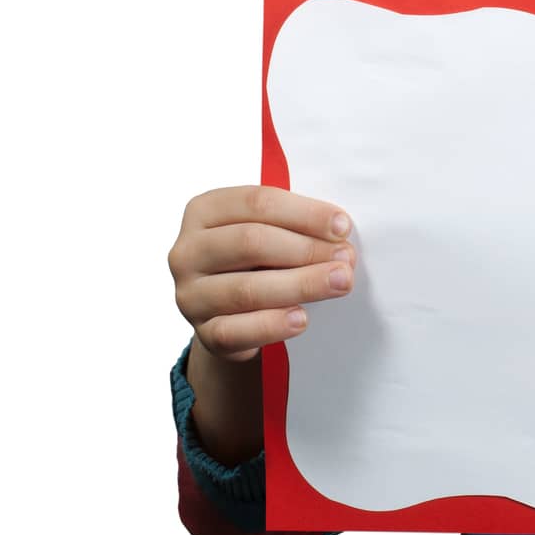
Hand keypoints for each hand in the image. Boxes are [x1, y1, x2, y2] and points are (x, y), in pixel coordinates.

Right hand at [168, 185, 357, 362]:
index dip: (305, 213)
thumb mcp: (271, 230)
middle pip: (252, 242)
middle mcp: (188, 251)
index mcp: (205, 211)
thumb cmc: (259, 259)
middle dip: (307, 249)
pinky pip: (236, 330)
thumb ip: (296, 225)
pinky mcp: (202, 332)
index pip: (257, 202)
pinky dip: (273, 324)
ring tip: (340, 282)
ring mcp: (190, 294)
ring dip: (302, 284)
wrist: (233, 311)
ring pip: (247, 289)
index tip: (342, 226)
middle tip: (346, 258)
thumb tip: (340, 234)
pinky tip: (302, 318)